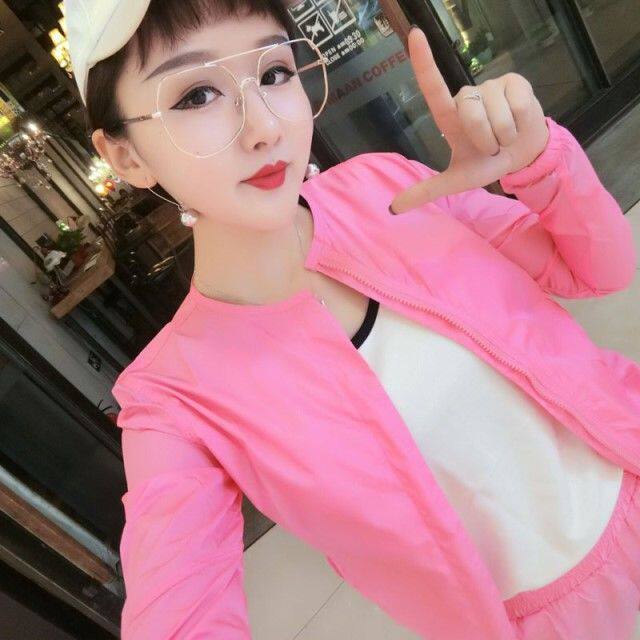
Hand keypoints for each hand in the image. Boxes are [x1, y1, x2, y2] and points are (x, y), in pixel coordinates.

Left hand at [390, 26, 549, 214]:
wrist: (521, 157)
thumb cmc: (485, 163)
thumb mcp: (456, 181)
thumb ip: (426, 191)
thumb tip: (393, 208)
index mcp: (450, 116)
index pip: (433, 87)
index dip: (424, 62)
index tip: (414, 36)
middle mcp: (468, 97)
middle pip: (471, 113)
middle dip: (485, 139)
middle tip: (491, 147)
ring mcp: (491, 86)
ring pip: (496, 112)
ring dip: (504, 134)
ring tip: (505, 137)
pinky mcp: (515, 82)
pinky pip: (518, 104)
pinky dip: (520, 123)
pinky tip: (520, 121)